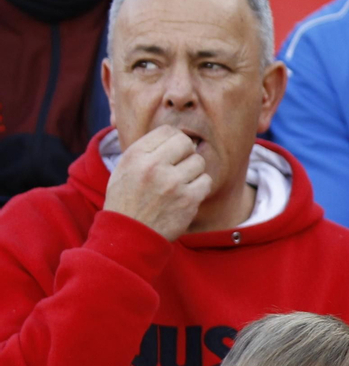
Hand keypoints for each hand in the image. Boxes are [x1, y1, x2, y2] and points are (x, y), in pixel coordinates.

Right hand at [103, 125, 210, 240]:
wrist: (130, 234)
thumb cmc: (127, 199)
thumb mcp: (125, 168)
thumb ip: (147, 150)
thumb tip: (175, 135)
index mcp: (136, 155)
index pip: (168, 131)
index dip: (174, 140)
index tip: (173, 151)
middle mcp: (153, 166)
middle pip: (186, 143)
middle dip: (186, 153)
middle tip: (179, 166)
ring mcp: (172, 183)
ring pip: (199, 162)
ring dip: (193, 172)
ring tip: (180, 183)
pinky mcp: (188, 200)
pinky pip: (206, 181)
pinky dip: (199, 187)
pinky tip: (186, 194)